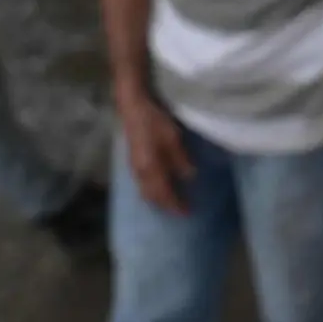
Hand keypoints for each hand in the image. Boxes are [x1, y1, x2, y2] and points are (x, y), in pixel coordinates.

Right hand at [117, 85, 193, 215]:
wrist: (132, 108)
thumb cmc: (154, 122)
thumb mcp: (173, 138)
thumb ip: (181, 159)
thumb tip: (189, 177)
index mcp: (151, 169)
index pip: (165, 194)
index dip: (176, 205)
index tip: (188, 213)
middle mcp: (140, 173)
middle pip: (153, 197)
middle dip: (166, 206)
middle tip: (181, 210)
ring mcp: (134, 168)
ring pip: (146, 192)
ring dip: (158, 200)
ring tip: (171, 202)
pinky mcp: (133, 162)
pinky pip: (142, 185)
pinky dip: (152, 192)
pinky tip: (159, 188)